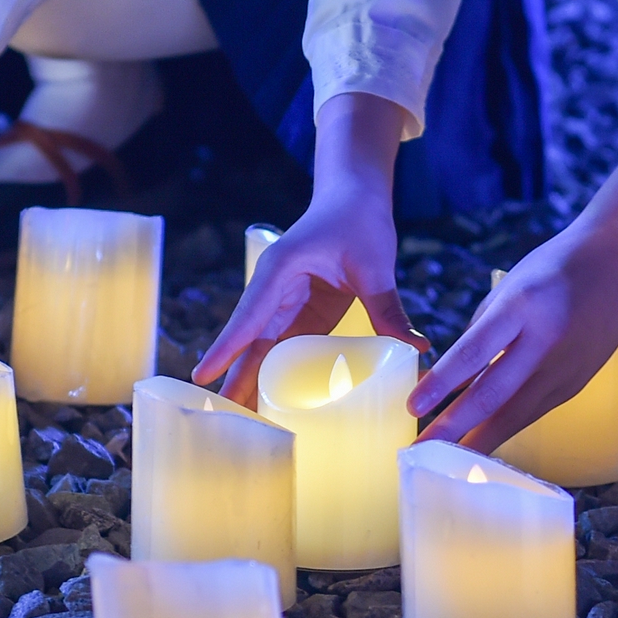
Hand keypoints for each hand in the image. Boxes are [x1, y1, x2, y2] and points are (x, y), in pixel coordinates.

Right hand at [194, 93, 428, 405]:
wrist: (355, 197)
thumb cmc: (358, 219)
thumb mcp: (374, 263)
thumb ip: (388, 306)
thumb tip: (414, 347)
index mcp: (279, 271)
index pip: (248, 316)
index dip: (226, 348)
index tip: (202, 376)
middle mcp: (274, 291)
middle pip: (249, 341)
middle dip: (234, 377)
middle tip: (219, 417)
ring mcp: (285, 305)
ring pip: (263, 349)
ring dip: (253, 381)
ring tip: (242, 420)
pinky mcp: (302, 315)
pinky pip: (286, 349)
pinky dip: (279, 375)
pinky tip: (276, 403)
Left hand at [408, 148, 617, 449]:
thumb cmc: (552, 270)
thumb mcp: (506, 290)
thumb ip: (478, 336)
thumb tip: (446, 381)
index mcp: (522, 308)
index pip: (472, 353)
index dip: (440, 384)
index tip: (411, 408)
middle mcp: (545, 342)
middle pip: (493, 395)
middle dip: (453, 428)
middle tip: (418, 451)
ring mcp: (566, 368)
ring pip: (515, 415)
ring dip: (477, 440)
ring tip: (442, 461)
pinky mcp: (577, 384)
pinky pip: (533, 413)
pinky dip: (503, 429)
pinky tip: (479, 444)